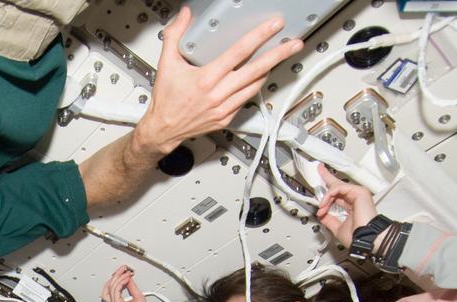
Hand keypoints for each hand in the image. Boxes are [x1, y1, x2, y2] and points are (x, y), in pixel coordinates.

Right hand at [101, 265, 151, 301]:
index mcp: (118, 301)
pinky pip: (116, 290)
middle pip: (109, 285)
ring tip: (126, 272)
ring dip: (119, 277)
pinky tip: (127, 279)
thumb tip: (129, 278)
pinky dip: (121, 283)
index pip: (113, 287)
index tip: (124, 270)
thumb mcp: (138, 296)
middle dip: (116, 275)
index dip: (118, 277)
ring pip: (111, 286)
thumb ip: (132, 287)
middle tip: (123, 268)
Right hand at [134, 9, 302, 155]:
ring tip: (281, 57)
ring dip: (270, 70)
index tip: (273, 27)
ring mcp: (224, 108)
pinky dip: (255, 86)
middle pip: (256, 70)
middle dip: (278, 55)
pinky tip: (260, 76)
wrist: (163, 129)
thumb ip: (175, 36)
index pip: (239, 52)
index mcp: (206, 79)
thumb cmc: (166, 100)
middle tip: (293, 44)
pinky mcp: (227, 118)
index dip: (259, 37)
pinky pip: (247, 99)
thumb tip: (184, 16)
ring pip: (255, 85)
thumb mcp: (167, 64)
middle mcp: (218, 94)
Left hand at [315, 164, 377, 247]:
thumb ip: (329, 219)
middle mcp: (355, 198)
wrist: (366, 239)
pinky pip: (338, 188)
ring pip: (336, 187)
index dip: (328, 191)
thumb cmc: (358, 237)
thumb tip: (321, 214)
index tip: (319, 187)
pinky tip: (325, 204)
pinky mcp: (359, 192)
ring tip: (321, 208)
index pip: (338, 194)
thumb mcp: (337, 227)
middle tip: (319, 169)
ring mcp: (358, 194)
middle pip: (338, 185)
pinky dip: (329, 196)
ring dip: (325, 198)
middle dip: (327, 178)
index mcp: (351, 206)